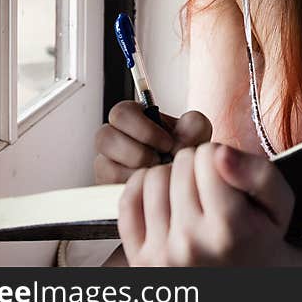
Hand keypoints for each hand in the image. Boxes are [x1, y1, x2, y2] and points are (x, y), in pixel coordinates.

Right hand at [94, 102, 211, 183]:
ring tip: (154, 174)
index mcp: (133, 117)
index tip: (167, 142)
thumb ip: (193, 125)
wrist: (184, 178)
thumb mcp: (197, 132)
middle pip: (105, 137)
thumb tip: (176, 142)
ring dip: (134, 171)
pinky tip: (147, 188)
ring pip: (104, 165)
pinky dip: (131, 187)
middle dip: (138, 152)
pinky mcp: (106, 186)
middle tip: (159, 161)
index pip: (121, 113)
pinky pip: (108, 187)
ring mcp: (107, 163)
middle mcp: (115, 138)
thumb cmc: (185, 150)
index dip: (144, 129)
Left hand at [117, 142, 295, 265]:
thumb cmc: (261, 238)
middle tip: (211, 188)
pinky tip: (165, 199)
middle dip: (197, 166)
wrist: (247, 280)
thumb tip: (219, 153)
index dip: (220, 157)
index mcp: (229, 229)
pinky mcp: (140, 259)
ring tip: (190, 195)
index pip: (208, 154)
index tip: (228, 176)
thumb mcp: (280, 204)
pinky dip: (143, 191)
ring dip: (172, 178)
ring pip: (153, 177)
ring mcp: (161, 254)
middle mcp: (191, 244)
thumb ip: (259, 173)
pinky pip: (128, 201)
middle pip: (181, 163)